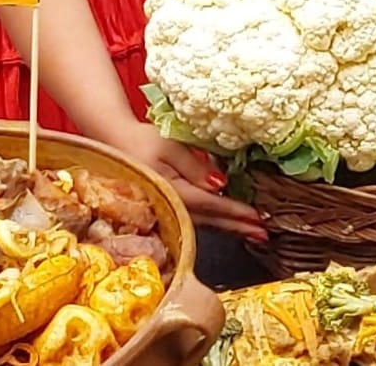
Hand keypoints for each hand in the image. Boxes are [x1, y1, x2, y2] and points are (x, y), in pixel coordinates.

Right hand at [107, 122, 266, 240]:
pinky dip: (215, 223)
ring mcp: (164, 211)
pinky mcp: (164, 209)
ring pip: (203, 224)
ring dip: (229, 229)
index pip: (210, 205)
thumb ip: (196, 167)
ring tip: (253, 234)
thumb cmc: (141, 140)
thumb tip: (221, 186)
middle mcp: (168, 206)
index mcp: (170, 191)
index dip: (235, 212)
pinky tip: (229, 226)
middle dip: (238, 228)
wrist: (112, 142)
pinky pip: (193, 220)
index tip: (257, 218)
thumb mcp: (171, 146)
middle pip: (209, 221)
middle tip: (264, 234)